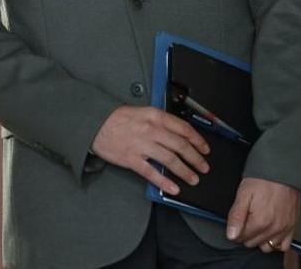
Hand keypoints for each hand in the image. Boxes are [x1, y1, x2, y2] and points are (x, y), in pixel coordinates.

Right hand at [91, 106, 209, 193]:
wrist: (95, 123)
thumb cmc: (118, 118)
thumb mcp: (142, 112)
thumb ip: (160, 121)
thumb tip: (179, 133)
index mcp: (154, 116)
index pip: (183, 128)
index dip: (197, 139)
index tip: (205, 148)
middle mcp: (150, 130)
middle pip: (180, 145)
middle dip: (196, 158)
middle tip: (204, 166)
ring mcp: (141, 145)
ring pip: (170, 160)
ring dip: (185, 171)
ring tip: (193, 178)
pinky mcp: (131, 159)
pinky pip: (152, 173)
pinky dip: (165, 181)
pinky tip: (174, 188)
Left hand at [225, 177, 300, 252]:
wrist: (283, 170)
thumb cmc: (263, 179)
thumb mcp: (244, 193)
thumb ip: (236, 216)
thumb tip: (231, 235)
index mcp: (260, 222)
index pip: (240, 238)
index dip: (235, 229)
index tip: (237, 220)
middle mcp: (274, 229)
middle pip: (252, 243)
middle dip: (246, 233)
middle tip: (247, 217)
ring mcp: (284, 229)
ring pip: (266, 247)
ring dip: (260, 239)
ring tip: (258, 224)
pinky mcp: (292, 227)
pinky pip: (283, 245)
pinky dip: (276, 241)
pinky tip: (270, 231)